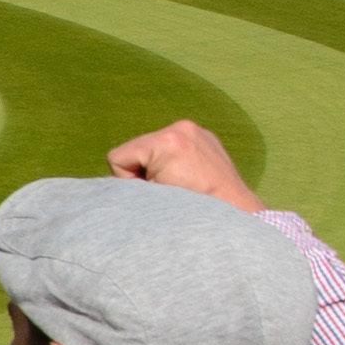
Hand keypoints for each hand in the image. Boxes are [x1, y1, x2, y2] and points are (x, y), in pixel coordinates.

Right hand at [105, 118, 264, 213]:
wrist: (236, 217)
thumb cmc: (190, 214)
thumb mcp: (150, 201)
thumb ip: (128, 186)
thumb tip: (108, 187)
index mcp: (166, 142)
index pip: (118, 157)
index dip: (128, 181)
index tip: (153, 195)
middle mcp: (181, 128)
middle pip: (135, 149)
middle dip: (143, 171)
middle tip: (167, 193)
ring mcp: (196, 130)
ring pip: (153, 148)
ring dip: (158, 167)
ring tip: (179, 186)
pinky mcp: (205, 136)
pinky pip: (174, 146)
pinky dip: (175, 161)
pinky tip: (190, 178)